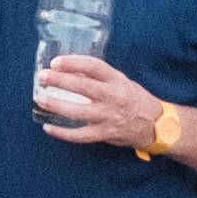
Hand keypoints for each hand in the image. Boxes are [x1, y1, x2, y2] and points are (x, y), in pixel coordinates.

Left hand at [31, 48, 174, 153]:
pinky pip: (81, 135)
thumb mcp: (120, 81)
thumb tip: (70, 69)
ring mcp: (109, 117)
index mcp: (116, 80)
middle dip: (59, 80)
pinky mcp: (106, 133)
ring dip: (57, 105)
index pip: (94, 66)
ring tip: (40, 99)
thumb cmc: (133, 98)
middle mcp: (113, 97)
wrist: (155, 124)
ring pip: (79, 112)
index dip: (73, 62)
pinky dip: (63, 133)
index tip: (55, 62)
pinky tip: (49, 127)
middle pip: (83, 87)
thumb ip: (98, 77)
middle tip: (42, 77)